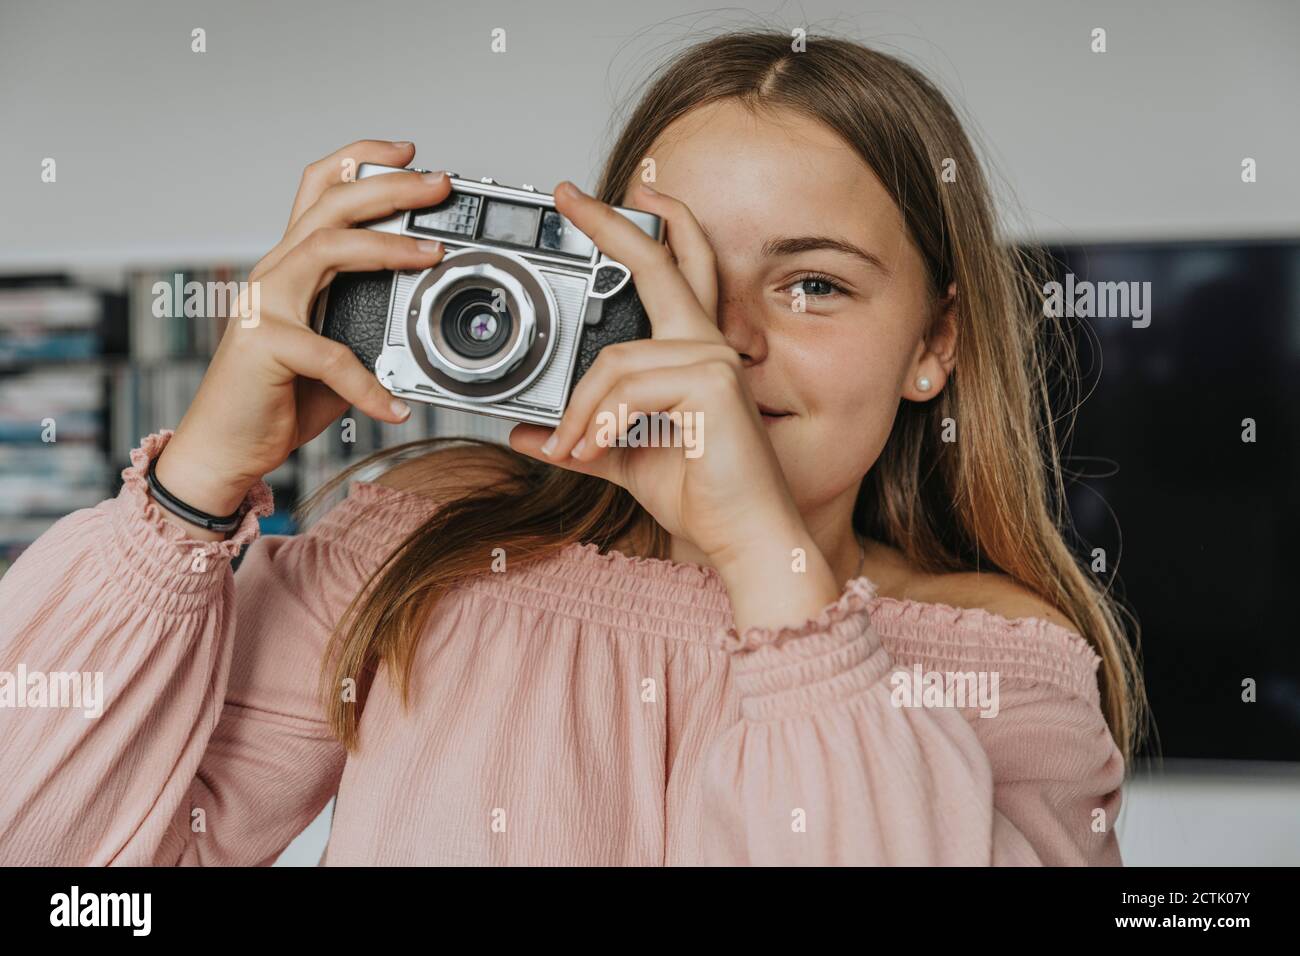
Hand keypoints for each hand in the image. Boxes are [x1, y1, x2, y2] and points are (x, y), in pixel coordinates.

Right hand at [156, 140, 450, 533]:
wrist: (225, 446)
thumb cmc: (279, 395)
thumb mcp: (335, 346)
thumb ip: (365, 319)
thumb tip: (421, 307)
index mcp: (292, 265)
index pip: (320, 191)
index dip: (361, 162)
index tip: (410, 155)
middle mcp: (275, 273)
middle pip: (329, 203)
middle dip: (389, 186)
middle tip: (439, 184)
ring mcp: (266, 305)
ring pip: (326, 248)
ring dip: (385, 247)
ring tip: (431, 256)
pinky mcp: (265, 347)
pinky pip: (331, 357)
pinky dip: (369, 384)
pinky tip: (394, 405)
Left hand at [508, 180, 809, 572]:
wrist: (741, 535)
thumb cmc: (701, 495)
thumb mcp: (622, 459)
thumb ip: (581, 438)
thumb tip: (527, 435)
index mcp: (692, 350)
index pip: (674, 270)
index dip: (646, 229)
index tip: (612, 199)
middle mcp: (707, 343)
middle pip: (658, 264)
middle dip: (610, 225)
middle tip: (566, 196)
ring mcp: (713, 359)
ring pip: (615, 361)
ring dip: (579, 411)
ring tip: (571, 449)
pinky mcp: (712, 383)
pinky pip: (628, 390)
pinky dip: (598, 422)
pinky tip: (594, 450)